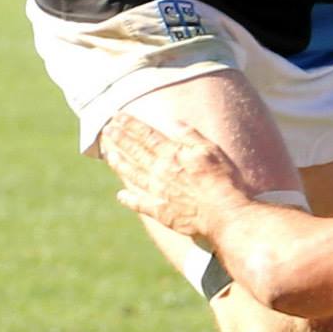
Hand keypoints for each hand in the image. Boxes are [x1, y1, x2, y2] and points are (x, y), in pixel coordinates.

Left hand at [98, 113, 255, 244]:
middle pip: (136, 152)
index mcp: (172, 155)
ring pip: (133, 175)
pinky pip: (140, 204)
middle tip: (107, 130)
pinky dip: (129, 199)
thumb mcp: (212, 151)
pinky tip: (121, 195)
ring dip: (119, 164)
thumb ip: (191, 136)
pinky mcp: (161, 212)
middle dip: (120, 139)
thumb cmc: (223, 181)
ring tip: (108, 154)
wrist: (225, 215)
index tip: (117, 116)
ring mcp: (158, 192)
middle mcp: (160, 172)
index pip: (147, 136)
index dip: (131, 125)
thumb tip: (174, 122)